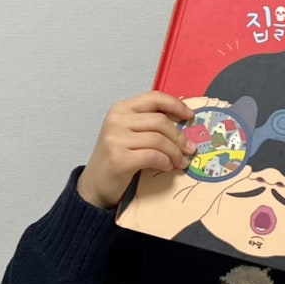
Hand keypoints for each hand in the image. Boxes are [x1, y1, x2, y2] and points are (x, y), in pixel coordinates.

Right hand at [76, 91, 195, 208]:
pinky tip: (167, 166)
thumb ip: (150, 124)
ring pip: (159, 140)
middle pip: (160, 121)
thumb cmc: (118, 157)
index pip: (154, 98)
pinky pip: (152, 156)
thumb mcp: (131, 133)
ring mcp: (115, 139)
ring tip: (180, 162)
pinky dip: (165, 161)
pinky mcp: (119, 158)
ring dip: (175, 153)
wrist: (95, 185)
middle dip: (179, 137)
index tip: (189, 116)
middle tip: (189, 150)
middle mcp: (116, 120)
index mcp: (121, 109)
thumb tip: (185, 125)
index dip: (175, 105)